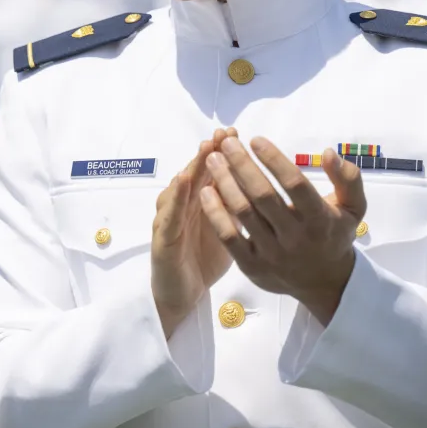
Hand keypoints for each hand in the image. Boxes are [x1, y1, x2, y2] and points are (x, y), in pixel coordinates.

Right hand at [151, 128, 238, 337]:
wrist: (181, 295)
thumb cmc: (204, 259)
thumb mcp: (227, 228)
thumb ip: (237, 205)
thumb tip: (263, 184)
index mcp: (199, 203)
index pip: (209, 171)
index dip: (221, 152)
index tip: (236, 133)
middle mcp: (182, 207)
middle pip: (195, 173)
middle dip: (208, 151)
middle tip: (222, 132)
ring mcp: (170, 221)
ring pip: (180, 189)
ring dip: (192, 166)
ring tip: (205, 148)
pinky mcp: (162, 242)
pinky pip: (169, 218)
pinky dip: (175, 198)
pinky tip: (183, 182)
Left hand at [200, 137, 363, 325]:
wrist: (324, 283)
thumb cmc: (334, 234)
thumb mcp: (354, 207)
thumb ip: (348, 178)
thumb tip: (328, 152)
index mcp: (320, 220)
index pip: (294, 185)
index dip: (274, 160)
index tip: (256, 139)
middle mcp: (295, 237)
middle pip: (263, 196)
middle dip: (242, 165)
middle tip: (227, 143)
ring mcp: (272, 254)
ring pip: (243, 213)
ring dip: (225, 183)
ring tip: (213, 159)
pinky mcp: (252, 267)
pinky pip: (229, 237)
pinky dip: (215, 213)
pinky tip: (206, 191)